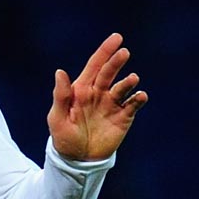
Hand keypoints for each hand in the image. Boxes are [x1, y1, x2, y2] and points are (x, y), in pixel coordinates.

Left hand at [47, 33, 146, 161]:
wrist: (78, 161)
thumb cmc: (64, 138)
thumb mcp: (57, 118)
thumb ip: (61, 96)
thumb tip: (60, 71)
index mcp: (81, 89)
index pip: (94, 66)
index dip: (105, 51)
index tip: (117, 38)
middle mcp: (99, 93)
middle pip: (109, 73)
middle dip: (116, 62)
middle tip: (123, 53)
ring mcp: (112, 104)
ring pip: (123, 87)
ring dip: (128, 82)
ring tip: (132, 79)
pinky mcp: (124, 117)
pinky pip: (133, 104)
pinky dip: (138, 99)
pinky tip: (140, 96)